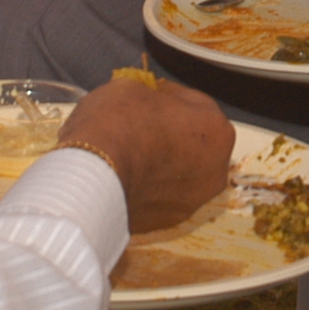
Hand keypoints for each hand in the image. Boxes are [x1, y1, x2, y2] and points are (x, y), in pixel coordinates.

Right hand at [59, 76, 232, 233]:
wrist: (92, 176)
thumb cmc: (118, 126)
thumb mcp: (133, 87)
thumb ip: (151, 96)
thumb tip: (147, 101)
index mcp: (217, 131)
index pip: (194, 104)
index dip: (168, 95)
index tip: (149, 94)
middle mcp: (214, 170)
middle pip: (192, 142)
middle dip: (169, 132)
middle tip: (138, 123)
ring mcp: (192, 201)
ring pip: (177, 172)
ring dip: (159, 162)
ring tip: (128, 151)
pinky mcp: (166, 222)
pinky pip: (159, 196)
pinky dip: (147, 186)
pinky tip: (124, 174)